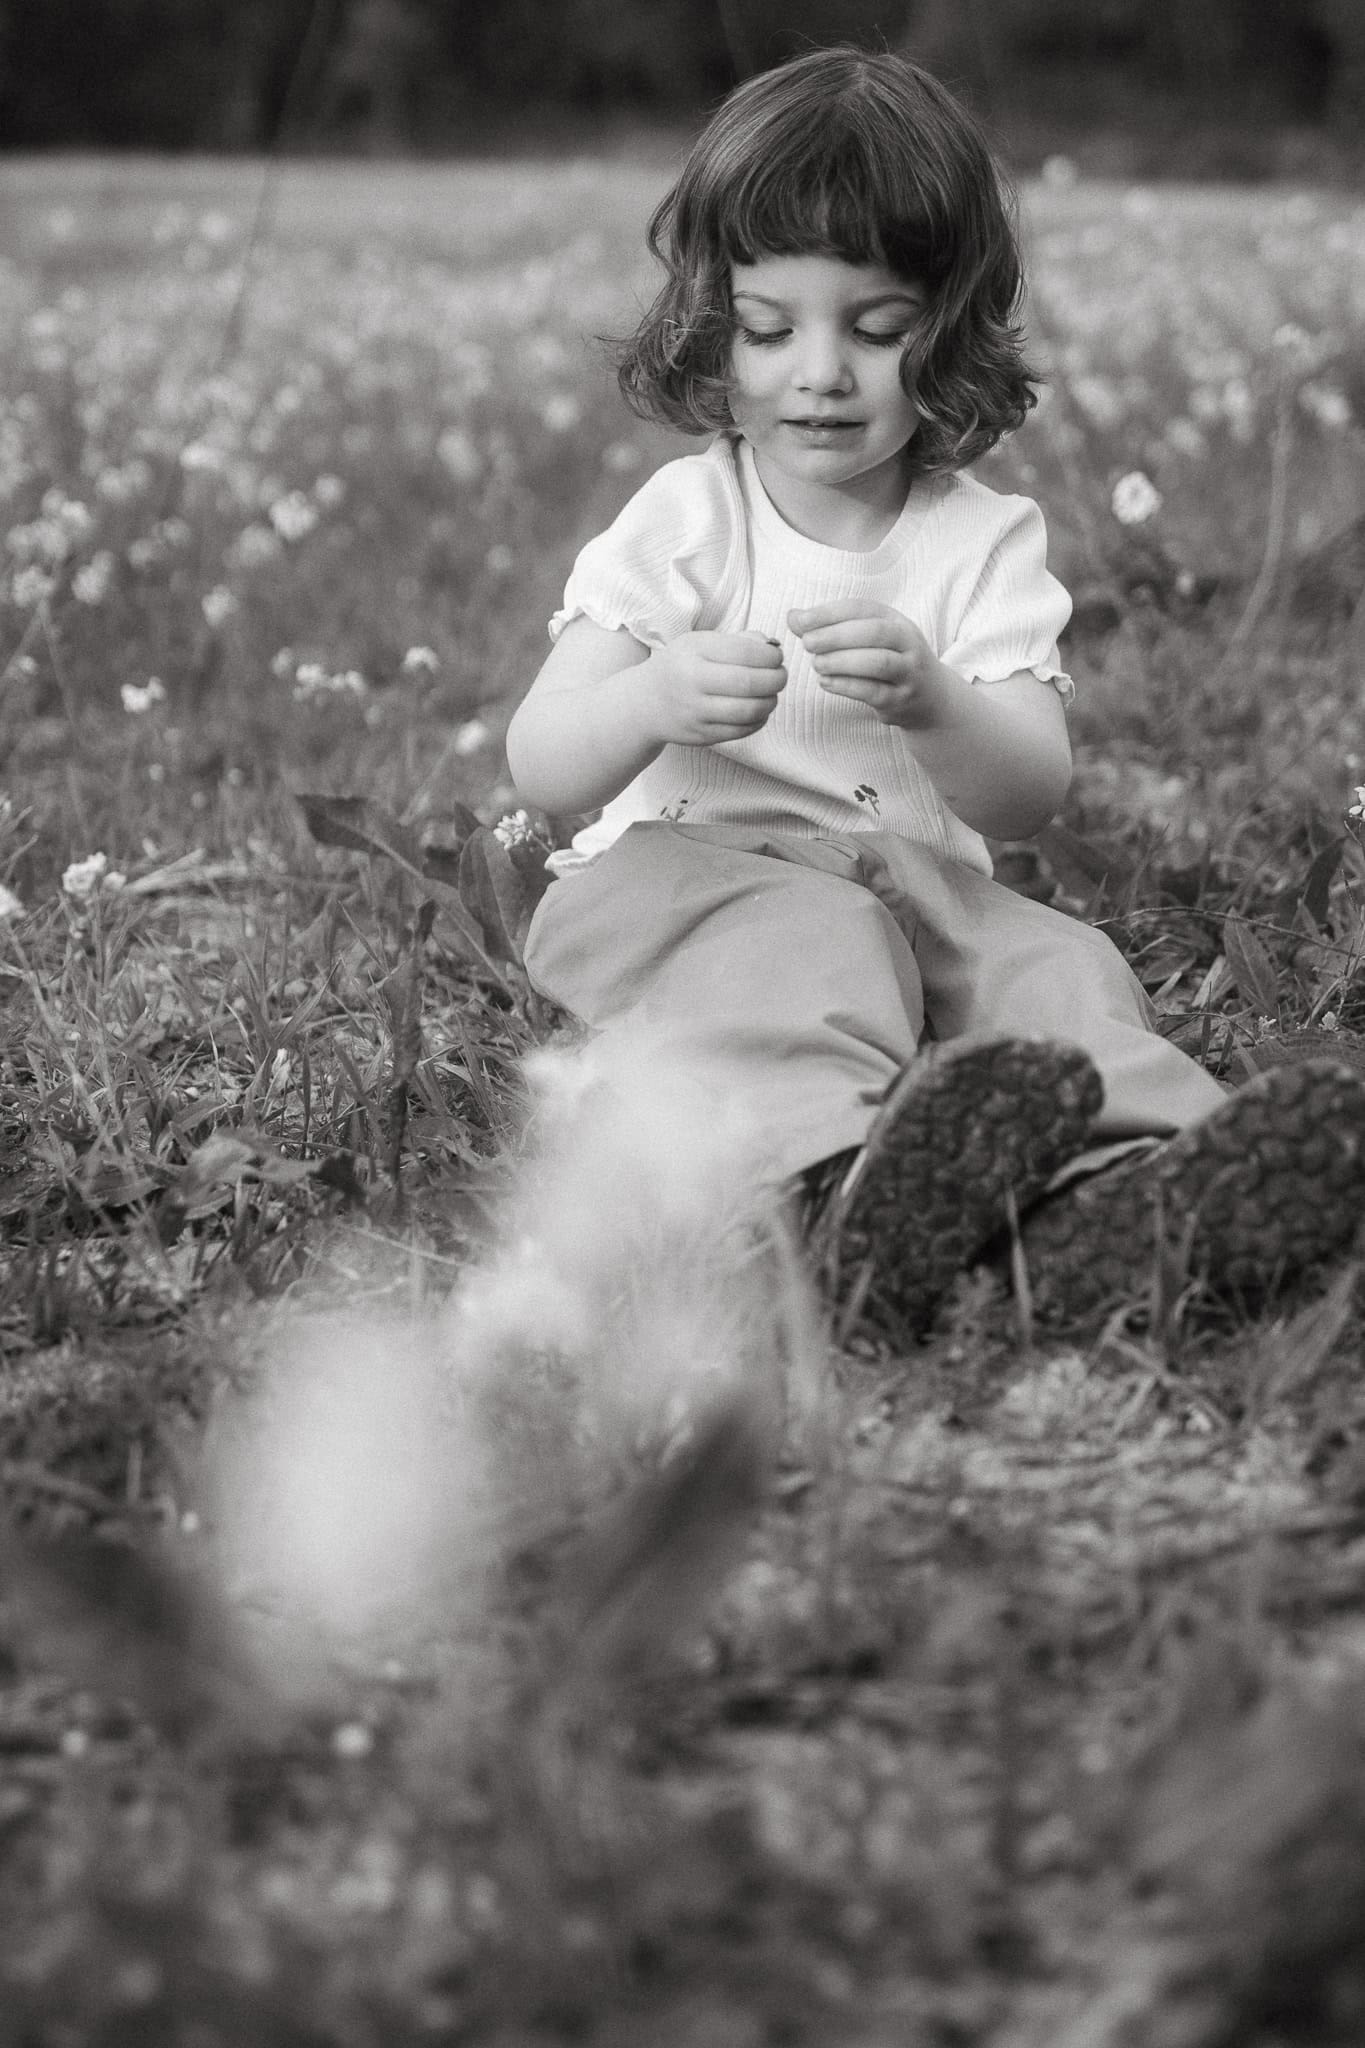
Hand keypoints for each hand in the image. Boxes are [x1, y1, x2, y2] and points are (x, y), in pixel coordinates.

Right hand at [645, 631, 785, 746]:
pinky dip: (759, 720)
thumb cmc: (681, 667)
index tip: (777, 657)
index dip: (770, 656)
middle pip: (749, 682)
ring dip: (770, 701)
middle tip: (781, 676)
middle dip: (776, 679)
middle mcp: (692, 682)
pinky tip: (759, 711)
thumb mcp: (700, 643)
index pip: (744, 652)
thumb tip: (772, 648)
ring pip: (749, 710)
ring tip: (772, 694)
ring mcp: (695, 712)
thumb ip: (737, 641)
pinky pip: (741, 731)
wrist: (645, 703)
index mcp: (693, 652)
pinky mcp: (700, 735)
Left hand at [789, 601, 948, 728]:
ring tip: (816, 664)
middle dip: (836, 636)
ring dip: (841, 662)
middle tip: (807, 643)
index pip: (862, 608)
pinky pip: (874, 691)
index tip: (801, 621)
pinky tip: (826, 682)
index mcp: (897, 621)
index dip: (830, 613)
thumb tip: (793, 617)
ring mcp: (908, 672)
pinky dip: (846, 686)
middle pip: (873, 633)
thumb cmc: (890, 662)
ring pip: (877, 662)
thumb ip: (831, 628)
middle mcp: (908, 643)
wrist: (930, 698)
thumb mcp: (868, 639)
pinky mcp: (901, 700)